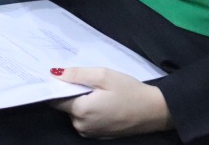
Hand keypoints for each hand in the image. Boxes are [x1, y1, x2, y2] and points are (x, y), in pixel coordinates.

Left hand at [49, 68, 172, 136]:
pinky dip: (90, 110)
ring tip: (98, 90)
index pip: (55, 99)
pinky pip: (86, 120)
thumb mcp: (104, 76)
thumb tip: (55, 73)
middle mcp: (81, 126)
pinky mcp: (99, 135)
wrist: (154, 111)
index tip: (59, 76)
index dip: (56, 87)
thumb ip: (78, 74)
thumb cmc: (129, 91)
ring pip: (76, 114)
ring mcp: (90, 133)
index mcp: (81, 111)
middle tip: (87, 80)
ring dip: (82, 101)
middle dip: (72, 93)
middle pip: (66, 106)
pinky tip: (104, 101)